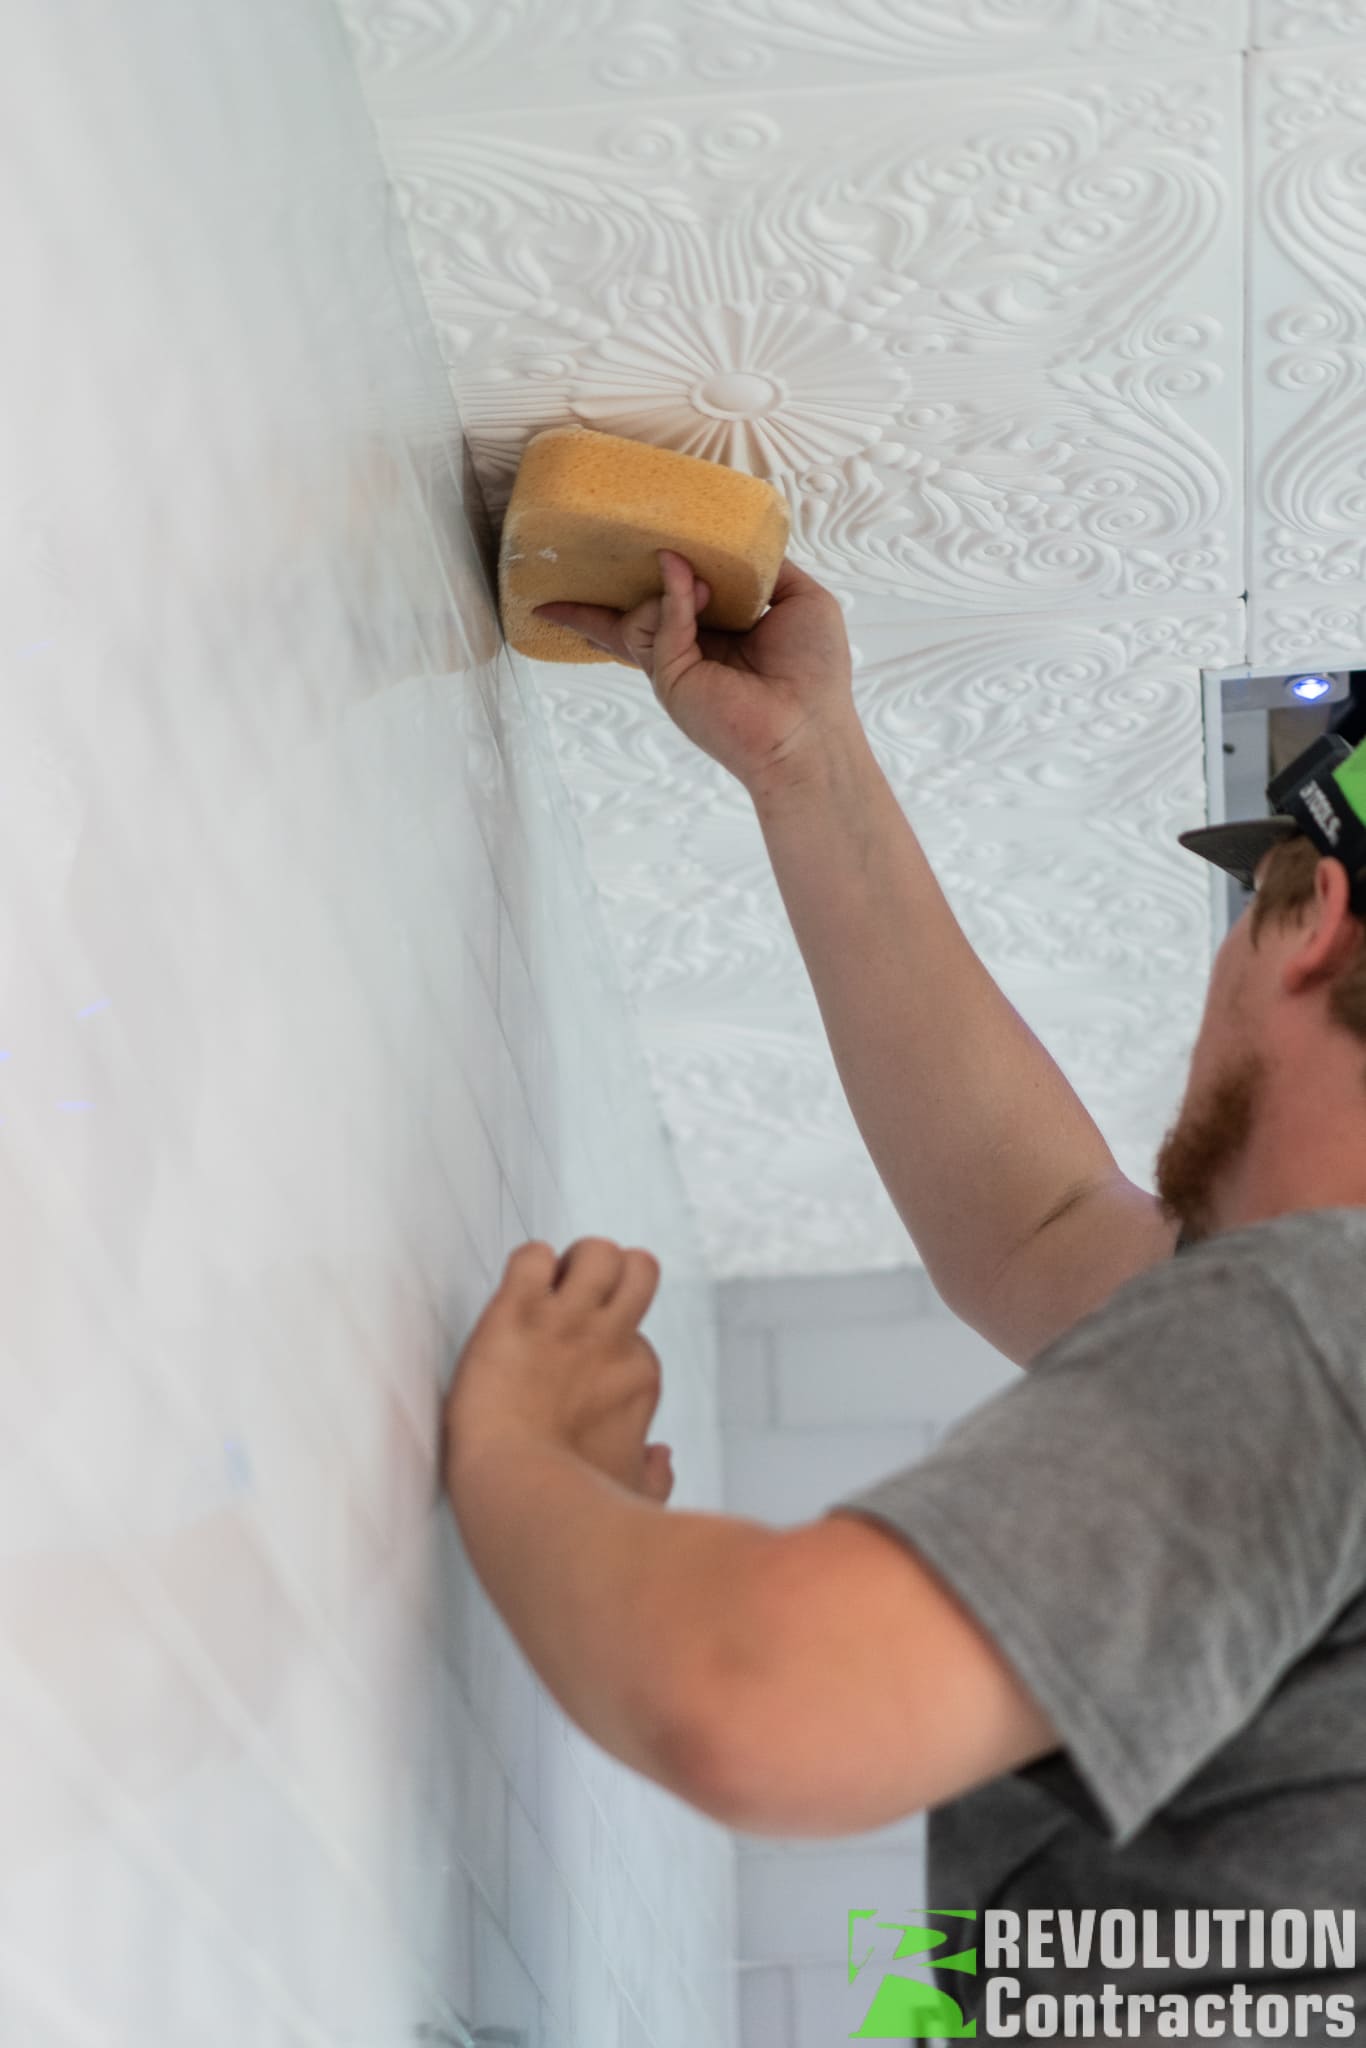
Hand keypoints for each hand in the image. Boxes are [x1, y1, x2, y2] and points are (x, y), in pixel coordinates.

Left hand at [444, 1238, 674, 1504]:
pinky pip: (532, 1255)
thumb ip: (654, 1478)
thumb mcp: (630, 1497)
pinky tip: (511, 1299)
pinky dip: (522, 1267)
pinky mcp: (519, 1309)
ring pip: (597, 1250)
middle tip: (570, 1307)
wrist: (515, 1497)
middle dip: (608, 1276)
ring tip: (540, 1297)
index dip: (602, 1345)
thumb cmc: (567, 1510)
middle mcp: (613, 1340)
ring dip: (568, 1264)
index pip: (635, 1334)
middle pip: (639, 1267)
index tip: (569, 1373)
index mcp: (637, 1379)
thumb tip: (662, 1457)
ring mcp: (568, 1321)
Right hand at [534, 548, 856, 793]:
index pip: (678, 596)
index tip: (644, 540)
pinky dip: (672, 598)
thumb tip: (728, 541)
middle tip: (580, 549)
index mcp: (721, 631)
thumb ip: (765, 566)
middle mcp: (691, 648)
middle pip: (634, 610)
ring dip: (665, 587)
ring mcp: (674, 664)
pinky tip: (692, 584)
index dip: (659, 571)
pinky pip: (656, 624)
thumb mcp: (801, 599)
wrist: (809, 727)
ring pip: (638, 612)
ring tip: (702, 585)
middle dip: (599, 591)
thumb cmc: (816, 671)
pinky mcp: (668, 676)